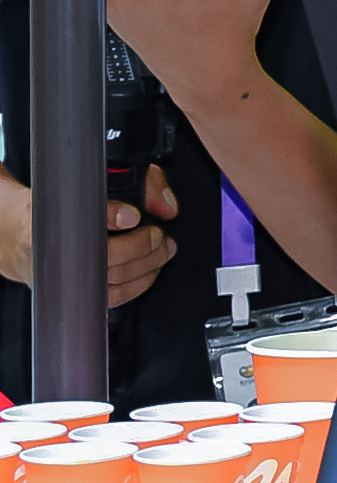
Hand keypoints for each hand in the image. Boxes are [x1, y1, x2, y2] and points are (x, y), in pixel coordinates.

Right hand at [0, 163, 176, 298]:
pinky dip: (138, 284)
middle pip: (105, 255)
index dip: (112, 215)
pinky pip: (113, 298)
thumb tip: (166, 206)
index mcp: (53, 215)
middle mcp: (55, 248)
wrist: (24, 238)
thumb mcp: (98, 185)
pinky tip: (150, 269)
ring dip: (147, 265)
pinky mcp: (76, 293)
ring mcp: (65, 275)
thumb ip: (142, 186)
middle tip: (159, 235)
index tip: (134, 216)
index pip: (84, 216)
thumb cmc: (66, 210)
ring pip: (112, 281)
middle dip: (142, 246)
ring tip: (163, 250)